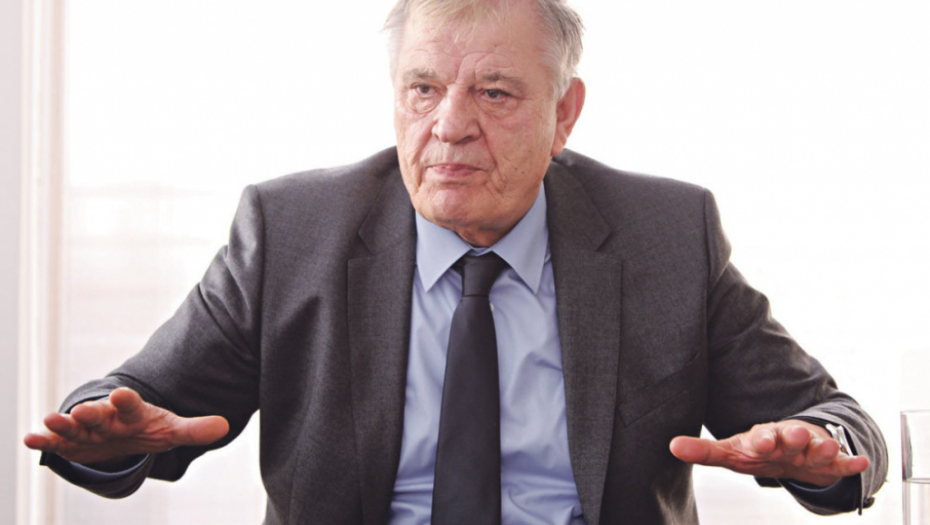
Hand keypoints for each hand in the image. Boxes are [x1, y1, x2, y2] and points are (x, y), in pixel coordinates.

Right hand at [23, 387, 228, 465]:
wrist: (123, 430)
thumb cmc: (148, 428)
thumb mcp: (171, 430)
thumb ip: (194, 429)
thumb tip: (225, 426)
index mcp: (133, 412)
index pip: (132, 405)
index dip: (127, 400)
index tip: (121, 392)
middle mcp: (108, 418)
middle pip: (100, 415)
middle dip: (91, 413)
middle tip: (82, 409)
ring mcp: (89, 430)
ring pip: (75, 427)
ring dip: (64, 425)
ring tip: (49, 421)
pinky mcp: (73, 443)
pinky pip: (58, 443)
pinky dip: (45, 442)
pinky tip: (30, 440)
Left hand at [669, 420, 868, 486]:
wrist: (790, 446)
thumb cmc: (757, 449)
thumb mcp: (731, 452)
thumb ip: (703, 451)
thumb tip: (671, 446)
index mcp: (762, 437)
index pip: (759, 437)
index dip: (760, 440)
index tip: (760, 442)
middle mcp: (787, 439)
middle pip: (790, 437)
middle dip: (791, 437)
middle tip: (793, 435)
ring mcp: (810, 448)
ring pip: (817, 447)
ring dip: (822, 447)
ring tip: (829, 448)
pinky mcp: (829, 460)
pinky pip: (842, 462)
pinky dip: (851, 462)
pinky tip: (862, 462)